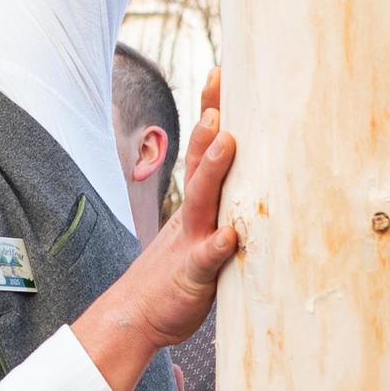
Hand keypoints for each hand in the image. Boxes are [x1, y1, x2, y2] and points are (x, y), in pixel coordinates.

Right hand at [74, 98, 238, 390]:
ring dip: (213, 170)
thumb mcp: (200, 235)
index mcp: (195, 205)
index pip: (204, 150)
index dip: (213, 112)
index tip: (222, 73)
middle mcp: (191, 216)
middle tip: (220, 87)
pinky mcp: (193, 276)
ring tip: (228, 141)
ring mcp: (190, 243)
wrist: (135, 317)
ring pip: (203, 201)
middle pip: (200, 162)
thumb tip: (254, 182)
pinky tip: (230, 235)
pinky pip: (207, 259)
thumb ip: (222, 210)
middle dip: (211, 125)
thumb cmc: (175, 276)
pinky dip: (217, 246)